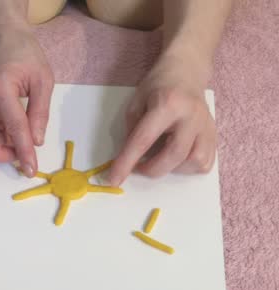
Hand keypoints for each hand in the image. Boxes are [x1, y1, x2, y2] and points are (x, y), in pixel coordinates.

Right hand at [0, 25, 53, 176]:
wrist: (2, 34)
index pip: (13, 126)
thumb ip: (39, 112)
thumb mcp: (43, 80)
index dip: (23, 150)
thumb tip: (36, 141)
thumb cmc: (24, 52)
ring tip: (18, 141)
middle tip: (17, 156)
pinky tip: (11, 132)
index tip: (30, 168)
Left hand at [108, 55, 216, 185]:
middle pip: (174, 155)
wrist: (187, 70)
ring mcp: (206, 125)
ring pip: (194, 162)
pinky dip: (188, 167)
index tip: (114, 179)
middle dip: (152, 169)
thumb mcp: (136, 102)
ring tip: (160, 158)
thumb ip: (132, 130)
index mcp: (168, 104)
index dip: (127, 162)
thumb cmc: (158, 85)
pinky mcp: (214, 133)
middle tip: (139, 167)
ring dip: (173, 168)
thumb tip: (128, 159)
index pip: (144, 140)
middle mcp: (191, 116)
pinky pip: (205, 162)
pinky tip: (177, 158)